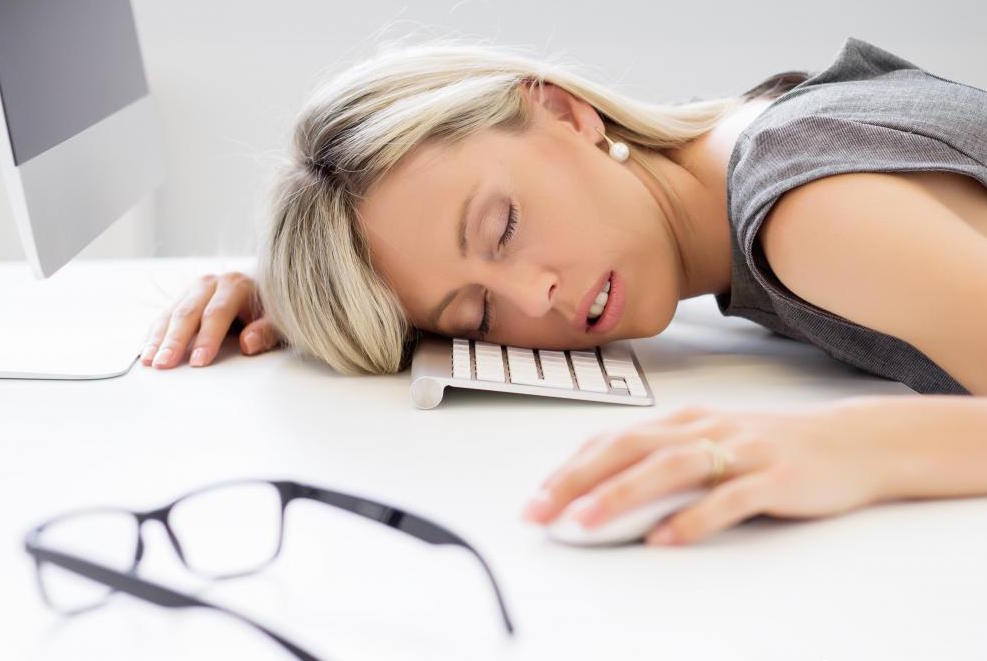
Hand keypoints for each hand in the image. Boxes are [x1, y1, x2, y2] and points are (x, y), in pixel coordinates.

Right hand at [141, 272, 281, 368]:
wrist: (261, 290)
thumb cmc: (269, 310)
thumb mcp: (278, 321)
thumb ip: (266, 332)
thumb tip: (248, 344)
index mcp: (235, 285)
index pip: (217, 313)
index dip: (207, 338)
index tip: (198, 362)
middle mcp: (211, 284)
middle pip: (188, 313)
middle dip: (175, 341)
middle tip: (164, 364)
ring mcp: (194, 290)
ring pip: (171, 314)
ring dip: (158, 339)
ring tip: (150, 361)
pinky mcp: (183, 298)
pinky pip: (164, 317)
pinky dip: (154, 335)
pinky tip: (146, 352)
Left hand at [521, 398, 899, 545]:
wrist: (854, 442)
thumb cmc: (772, 448)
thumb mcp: (714, 445)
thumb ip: (668, 463)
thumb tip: (610, 495)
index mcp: (686, 420)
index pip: (614, 438)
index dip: (571, 466)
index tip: (536, 497)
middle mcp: (706, 428)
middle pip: (630, 448)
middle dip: (577, 479)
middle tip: (540, 511)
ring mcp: (742, 450)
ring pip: (671, 468)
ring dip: (621, 495)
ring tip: (585, 522)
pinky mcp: (775, 477)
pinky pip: (729, 498)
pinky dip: (693, 518)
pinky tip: (664, 539)